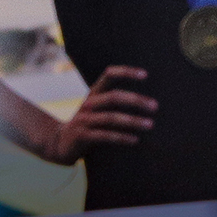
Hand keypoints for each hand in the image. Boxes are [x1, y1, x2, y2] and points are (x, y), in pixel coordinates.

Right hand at [35, 65, 156, 163]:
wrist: (61, 144)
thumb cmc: (89, 124)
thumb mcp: (99, 108)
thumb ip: (116, 101)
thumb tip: (149, 100)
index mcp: (94, 93)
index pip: (109, 75)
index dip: (126, 72)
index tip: (145, 75)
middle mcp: (88, 104)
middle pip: (113, 97)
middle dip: (136, 100)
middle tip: (155, 106)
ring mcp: (83, 120)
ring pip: (111, 118)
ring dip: (133, 121)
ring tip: (150, 124)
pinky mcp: (82, 136)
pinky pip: (104, 136)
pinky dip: (121, 137)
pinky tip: (135, 140)